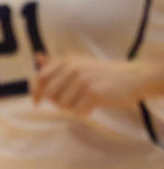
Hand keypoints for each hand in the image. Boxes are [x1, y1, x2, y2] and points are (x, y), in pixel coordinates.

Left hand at [32, 54, 147, 115]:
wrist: (132, 78)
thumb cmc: (101, 73)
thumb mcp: (79, 63)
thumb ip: (57, 63)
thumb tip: (37, 57)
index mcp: (67, 61)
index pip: (40, 78)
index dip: (36, 92)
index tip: (36, 102)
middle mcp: (72, 68)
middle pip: (50, 95)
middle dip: (57, 102)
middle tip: (72, 101)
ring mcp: (82, 81)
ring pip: (63, 105)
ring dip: (72, 107)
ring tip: (85, 100)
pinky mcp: (93, 93)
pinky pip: (77, 111)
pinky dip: (84, 111)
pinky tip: (93, 105)